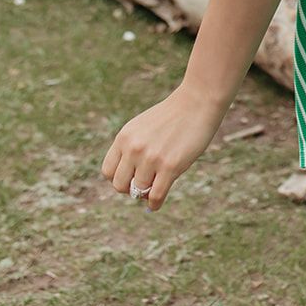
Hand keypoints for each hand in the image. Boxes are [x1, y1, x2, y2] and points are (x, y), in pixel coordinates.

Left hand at [101, 84, 225, 211]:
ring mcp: (151, 158)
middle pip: (119, 185)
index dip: (119, 178)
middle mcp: (134, 148)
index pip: (108, 171)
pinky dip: (155, 204)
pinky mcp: (170, 166)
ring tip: (156, 186)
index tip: (132, 177)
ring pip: (139, 192)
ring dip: (147, 193)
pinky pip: (156, 196)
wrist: (198, 101)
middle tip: (144, 183)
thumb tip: (131, 183)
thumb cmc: (173, 115)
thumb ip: (132, 149)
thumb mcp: (143, 127)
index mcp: (125, 137)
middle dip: (130, 189)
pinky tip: (157, 202)